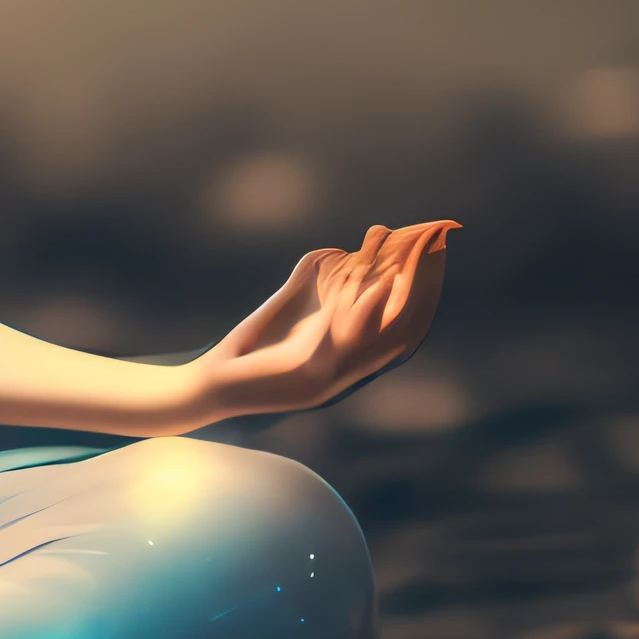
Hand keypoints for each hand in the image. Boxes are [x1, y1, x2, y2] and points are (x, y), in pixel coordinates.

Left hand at [191, 221, 455, 421]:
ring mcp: (329, 375)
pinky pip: (341, 339)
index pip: (392, 334)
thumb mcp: (282, 311)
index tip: (428, 267)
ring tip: (407, 262)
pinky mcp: (308, 372)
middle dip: (412, 293)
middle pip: (392, 331)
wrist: (210, 388)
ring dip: (392, 294)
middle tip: (427, 258)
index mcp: (343, 363)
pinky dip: (359, 311)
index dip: (413, 302)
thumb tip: (331, 250)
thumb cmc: (244, 351)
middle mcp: (344, 372)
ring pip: (372, 331)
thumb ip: (304, 282)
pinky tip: (371, 286)